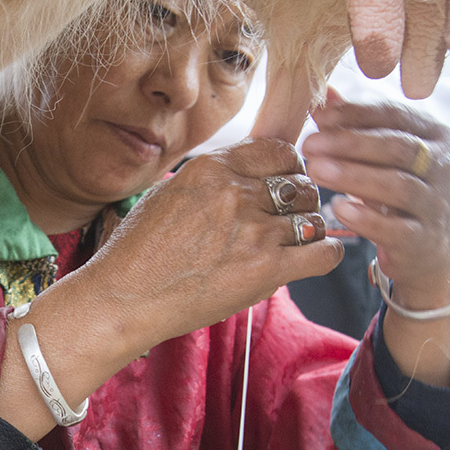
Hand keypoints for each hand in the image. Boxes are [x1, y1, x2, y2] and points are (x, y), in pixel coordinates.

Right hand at [0, 139, 342, 439]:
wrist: (123, 299)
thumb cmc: (137, 253)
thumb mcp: (170, 193)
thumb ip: (212, 181)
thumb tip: (244, 176)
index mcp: (212, 167)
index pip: (278, 150)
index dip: (288, 168)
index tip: (284, 184)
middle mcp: (237, 192)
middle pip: (301, 183)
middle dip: (301, 200)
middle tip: (290, 219)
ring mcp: (254, 230)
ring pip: (314, 216)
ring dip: (310, 228)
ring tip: (295, 242)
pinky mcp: (266, 270)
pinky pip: (325, 253)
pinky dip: (326, 253)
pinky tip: (311, 258)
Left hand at [302, 91, 449, 385]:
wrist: (437, 254)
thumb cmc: (403, 197)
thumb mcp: (388, 158)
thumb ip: (358, 126)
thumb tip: (324, 95)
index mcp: (434, 136)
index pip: (394, 116)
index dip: (355, 114)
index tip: (319, 116)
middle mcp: (441, 166)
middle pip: (395, 147)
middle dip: (349, 143)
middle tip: (310, 144)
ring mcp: (435, 204)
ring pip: (396, 185)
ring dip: (353, 176)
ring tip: (316, 170)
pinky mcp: (422, 240)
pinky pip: (394, 227)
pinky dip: (365, 217)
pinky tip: (338, 209)